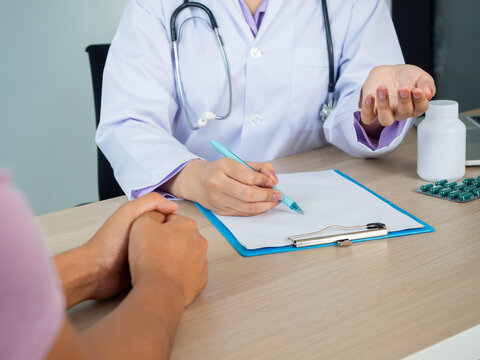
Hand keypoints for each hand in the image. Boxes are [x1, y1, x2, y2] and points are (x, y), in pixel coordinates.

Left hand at [83, 193, 177, 300]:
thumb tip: (173, 206)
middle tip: (184, 242)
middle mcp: (141, 236)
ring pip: (164, 249)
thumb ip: (151, 202)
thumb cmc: (108, 242)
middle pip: (166, 233)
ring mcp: (142, 253)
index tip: (182, 225)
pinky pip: (159, 264)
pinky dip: (165, 265)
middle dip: (175, 237)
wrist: (96, 272)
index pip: (164, 216)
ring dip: (172, 252)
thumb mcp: (129, 212)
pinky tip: (173, 266)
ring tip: (181, 255)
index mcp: (139, 220)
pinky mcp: (142, 268)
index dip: (173, 219)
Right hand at [129, 212, 207, 306]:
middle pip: (181, 237)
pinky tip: (168, 276)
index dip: (157, 227)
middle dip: (169, 242)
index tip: (149, 236)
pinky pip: (190, 272)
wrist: (159, 289)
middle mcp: (199, 241)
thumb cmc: (151, 258)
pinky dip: (180, 273)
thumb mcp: (141, 224)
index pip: (171, 219)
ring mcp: (202, 260)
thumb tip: (157, 216)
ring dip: (176, 257)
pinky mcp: (201, 278)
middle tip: (152, 251)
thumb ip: (151, 214)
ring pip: (187, 254)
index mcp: (187, 225)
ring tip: (159, 265)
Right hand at [163, 158, 282, 215]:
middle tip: (278, 194)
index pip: (249, 176)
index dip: (264, 181)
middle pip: (248, 194)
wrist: (195, 181)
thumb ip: (259, 167)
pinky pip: (242, 213)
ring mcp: (217, 199)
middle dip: (267, 196)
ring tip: (274, 201)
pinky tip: (263, 206)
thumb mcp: (238, 162)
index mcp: (223, 166)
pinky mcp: (219, 210)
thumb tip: (274, 179)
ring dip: (265, 206)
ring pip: (246, 207)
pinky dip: (256, 211)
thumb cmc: (219, 170)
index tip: (272, 182)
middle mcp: (218, 183)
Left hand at [359, 64, 435, 136]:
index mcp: (415, 105)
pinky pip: (368, 118)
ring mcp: (386, 113)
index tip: (418, 90)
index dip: (420, 100)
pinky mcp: (371, 111)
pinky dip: (367, 109)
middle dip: (404, 101)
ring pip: (385, 119)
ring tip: (383, 88)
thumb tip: (428, 93)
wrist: (387, 72)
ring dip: (384, 106)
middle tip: (403, 88)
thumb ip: (427, 84)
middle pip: (404, 113)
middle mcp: (401, 112)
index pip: (420, 108)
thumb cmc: (406, 77)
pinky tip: (370, 97)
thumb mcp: (420, 76)